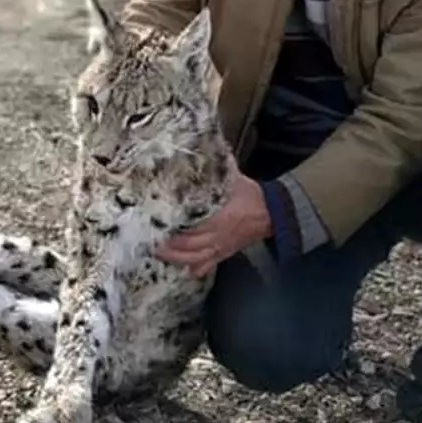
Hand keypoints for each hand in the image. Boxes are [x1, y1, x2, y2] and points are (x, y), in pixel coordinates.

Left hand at [156, 172, 271, 279]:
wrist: (271, 212)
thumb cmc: (250, 195)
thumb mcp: (232, 178)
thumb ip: (216, 168)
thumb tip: (199, 153)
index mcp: (219, 218)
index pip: (191, 227)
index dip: (172, 227)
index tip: (155, 222)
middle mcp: (217, 236)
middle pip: (188, 246)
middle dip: (168, 245)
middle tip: (150, 240)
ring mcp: (220, 247)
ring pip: (194, 258)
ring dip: (176, 257)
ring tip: (159, 253)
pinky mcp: (225, 253)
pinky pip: (208, 264)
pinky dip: (195, 268)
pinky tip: (184, 270)